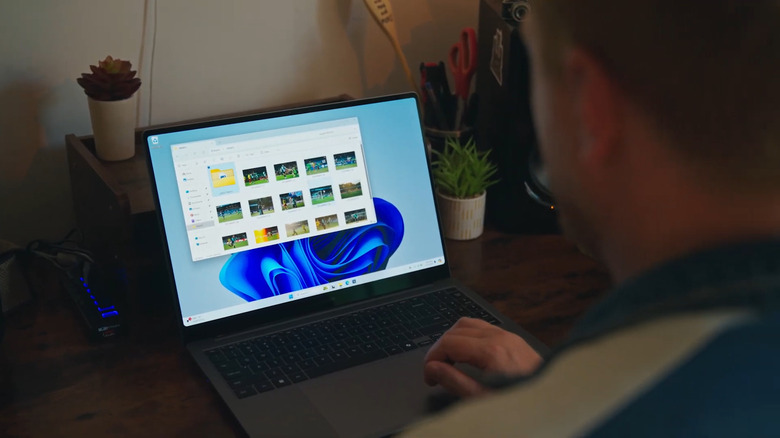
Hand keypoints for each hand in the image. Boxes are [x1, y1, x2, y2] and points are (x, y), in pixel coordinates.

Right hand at [423, 317, 542, 396]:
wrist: (553, 403)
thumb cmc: (522, 405)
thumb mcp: (483, 400)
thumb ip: (455, 382)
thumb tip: (433, 368)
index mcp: (491, 351)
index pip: (448, 342)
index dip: (432, 358)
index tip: (429, 377)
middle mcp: (500, 337)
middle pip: (456, 329)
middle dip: (440, 348)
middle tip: (436, 371)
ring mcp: (509, 336)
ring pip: (470, 324)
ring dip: (454, 339)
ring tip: (449, 362)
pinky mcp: (515, 340)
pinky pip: (485, 328)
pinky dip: (469, 337)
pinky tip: (468, 356)